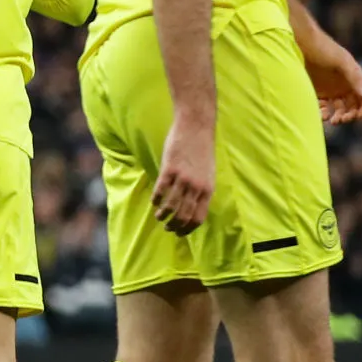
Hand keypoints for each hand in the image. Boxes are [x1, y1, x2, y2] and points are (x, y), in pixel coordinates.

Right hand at [152, 113, 214, 235]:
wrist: (196, 128)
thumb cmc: (202, 150)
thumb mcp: (208, 173)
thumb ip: (202, 190)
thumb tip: (193, 206)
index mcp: (208, 189)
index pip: (198, 218)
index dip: (188, 229)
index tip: (179, 233)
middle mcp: (196, 187)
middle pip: (183, 216)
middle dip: (174, 226)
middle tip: (167, 227)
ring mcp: (183, 179)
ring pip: (171, 206)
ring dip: (163, 215)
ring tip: (158, 216)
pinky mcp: (170, 169)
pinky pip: (160, 191)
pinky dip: (156, 199)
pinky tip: (153, 201)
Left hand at [303, 32, 361, 124]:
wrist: (300, 43)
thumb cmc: (323, 49)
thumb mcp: (342, 62)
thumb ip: (354, 78)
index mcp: (355, 78)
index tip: (358, 116)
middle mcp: (345, 85)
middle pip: (354, 107)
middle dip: (350, 115)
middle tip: (341, 120)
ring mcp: (331, 89)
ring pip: (339, 110)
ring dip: (338, 117)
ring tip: (332, 120)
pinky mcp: (317, 92)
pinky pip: (323, 108)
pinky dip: (323, 114)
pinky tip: (321, 114)